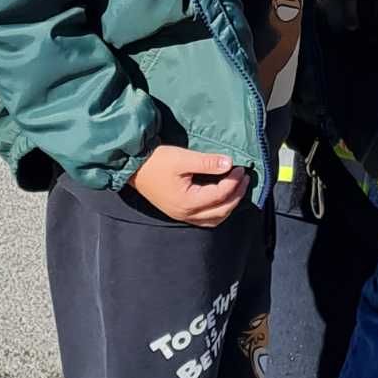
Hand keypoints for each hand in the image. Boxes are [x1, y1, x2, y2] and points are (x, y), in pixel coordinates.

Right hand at [129, 146, 248, 225]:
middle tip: (244, 177)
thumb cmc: (156, 162)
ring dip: (229, 205)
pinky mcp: (179, 213)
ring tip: (237, 188)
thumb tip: (229, 163)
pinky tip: (222, 198)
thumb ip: (207, 162)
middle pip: (222, 210)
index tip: (240, 167)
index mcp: (188, 202)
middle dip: (237, 194)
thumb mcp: (182, 158)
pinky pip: (206, 219)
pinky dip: (218, 210)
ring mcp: (183, 216)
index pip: (220, 194)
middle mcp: (187, 214)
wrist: (133, 168)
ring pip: (215, 219)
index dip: (234, 181)